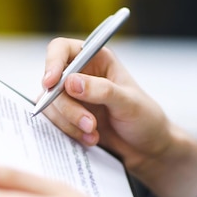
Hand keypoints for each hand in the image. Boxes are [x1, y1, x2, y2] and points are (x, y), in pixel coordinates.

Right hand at [40, 38, 196, 196]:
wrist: (146, 147)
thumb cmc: (144, 118)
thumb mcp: (128, 103)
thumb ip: (101, 90)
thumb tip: (70, 82)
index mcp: (96, 59)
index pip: (62, 49)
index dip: (52, 62)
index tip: (51, 83)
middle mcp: (80, 74)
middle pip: (52, 82)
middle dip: (68, 107)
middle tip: (90, 123)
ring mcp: (71, 97)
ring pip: (50, 104)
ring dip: (69, 122)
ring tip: (93, 133)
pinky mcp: (67, 117)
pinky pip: (53, 122)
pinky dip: (69, 132)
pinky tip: (89, 138)